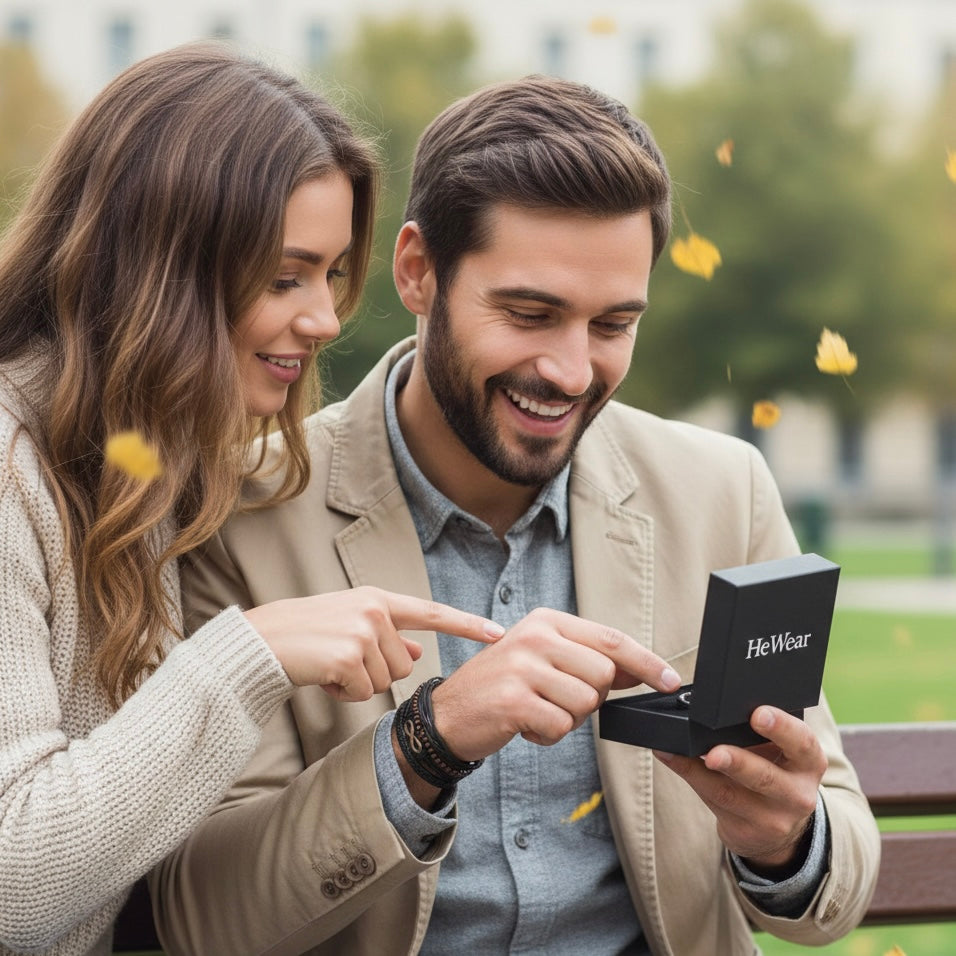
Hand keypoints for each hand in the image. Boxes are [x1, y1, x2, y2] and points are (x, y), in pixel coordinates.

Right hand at [244, 586, 503, 700]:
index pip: (432, 613)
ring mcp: (362, 631)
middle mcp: (374, 610)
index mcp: (378, 600)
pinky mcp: (348, 655)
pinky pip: (362, 692)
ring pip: (384, 682)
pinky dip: (342, 693)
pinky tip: (321, 675)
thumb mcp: (350, 628)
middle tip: (339, 659)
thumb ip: (387, 638)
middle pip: (403, 666)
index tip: (499, 633)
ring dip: (356, 684)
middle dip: (373, 673)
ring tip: (328, 664)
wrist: (262, 642)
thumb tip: (417, 654)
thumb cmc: (306, 636)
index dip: (467, 625)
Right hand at [431, 607, 680, 761]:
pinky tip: (525, 726)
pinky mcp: (513, 701)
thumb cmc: (501, 686)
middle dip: (591, 698)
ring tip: (538, 711)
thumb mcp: (541, 657)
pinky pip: (560, 727)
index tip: (671, 681)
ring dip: (567, 719)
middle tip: (558, 700)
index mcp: (546, 621)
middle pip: (604, 676)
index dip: (647, 662)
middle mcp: (534, 637)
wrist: (447, 714)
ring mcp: (522, 668)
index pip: (611, 640)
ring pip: (585, 703)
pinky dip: (548, 736)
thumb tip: (640, 672)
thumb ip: (585, 658)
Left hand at [654, 706, 826, 871]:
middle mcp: (797, 794)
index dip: (781, 727)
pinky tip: (671, 759)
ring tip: (676, 752)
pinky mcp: (746, 832)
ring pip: (730, 793)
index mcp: (809, 763)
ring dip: (699, 772)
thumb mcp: (782, 752)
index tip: (758, 713)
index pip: (802, 743)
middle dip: (737, 761)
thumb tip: (717, 703)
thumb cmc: (774, 771)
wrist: (778, 827)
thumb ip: (761, 732)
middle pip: (765, 777)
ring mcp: (773, 819)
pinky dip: (689, 777)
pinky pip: (712, 801)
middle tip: (714, 750)